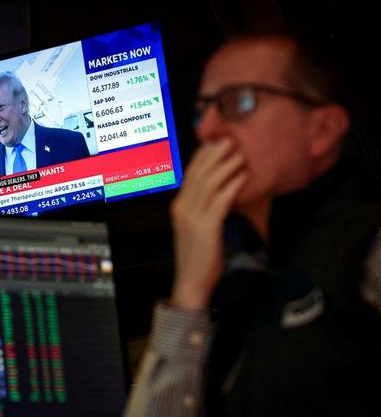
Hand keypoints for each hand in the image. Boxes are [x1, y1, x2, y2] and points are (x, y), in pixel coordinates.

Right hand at [169, 138, 247, 309]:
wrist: (192, 280)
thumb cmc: (198, 255)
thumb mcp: (196, 227)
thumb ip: (202, 208)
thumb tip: (218, 191)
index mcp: (179, 206)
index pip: (190, 174)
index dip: (203, 156)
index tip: (216, 142)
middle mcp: (183, 207)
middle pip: (198, 173)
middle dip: (214, 155)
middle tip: (230, 141)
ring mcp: (193, 217)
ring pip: (209, 183)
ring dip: (226, 166)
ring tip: (240, 155)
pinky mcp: (206, 227)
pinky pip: (220, 201)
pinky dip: (232, 186)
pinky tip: (243, 177)